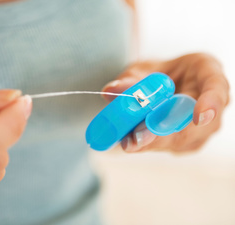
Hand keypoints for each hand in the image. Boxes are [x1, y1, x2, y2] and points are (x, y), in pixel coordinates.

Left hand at [102, 53, 228, 152]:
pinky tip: (131, 142)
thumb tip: (110, 91)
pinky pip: (171, 146)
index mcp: (206, 72)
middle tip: (136, 139)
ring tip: (127, 142)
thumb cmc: (158, 73)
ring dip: (154, 142)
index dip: (211, 102)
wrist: (162, 84)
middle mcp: (211, 102)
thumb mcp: (141, 70)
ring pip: (183, 140)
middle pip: (197, 124)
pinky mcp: (188, 141)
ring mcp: (203, 126)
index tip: (199, 117)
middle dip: (165, 133)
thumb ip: (129, 79)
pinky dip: (149, 145)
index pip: (217, 87)